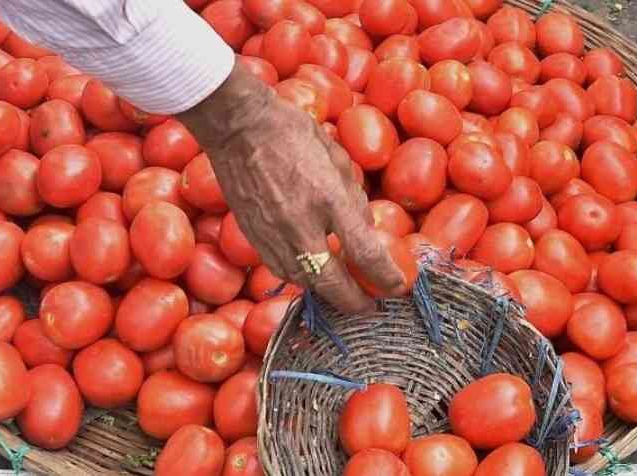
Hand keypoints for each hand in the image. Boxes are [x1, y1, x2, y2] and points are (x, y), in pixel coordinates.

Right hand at [179, 64, 404, 312]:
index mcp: (329, 198)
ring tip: (343, 293)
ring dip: (327, 292)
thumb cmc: (293, 133)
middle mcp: (301, 225)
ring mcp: (273, 235)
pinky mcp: (253, 238)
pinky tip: (312, 273)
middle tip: (370, 306)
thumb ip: (353, 199)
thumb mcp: (337, 159)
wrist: (238, 128)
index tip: (397, 286)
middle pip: (331, 283)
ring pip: (304, 282)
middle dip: (354, 301)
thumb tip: (365, 231)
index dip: (386, 276)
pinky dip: (302, 278)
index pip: (365, 252)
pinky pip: (281, 270)